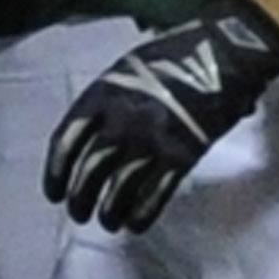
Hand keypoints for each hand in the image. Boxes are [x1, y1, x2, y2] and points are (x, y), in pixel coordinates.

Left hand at [44, 0, 278, 231]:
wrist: (225, 53)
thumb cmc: (175, 55)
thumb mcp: (127, 67)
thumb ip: (107, 101)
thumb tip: (94, 133)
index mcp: (102, 94)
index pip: (65, 141)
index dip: (56, 173)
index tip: (53, 194)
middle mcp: (121, 119)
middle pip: (90, 170)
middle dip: (81, 198)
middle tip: (79, 214)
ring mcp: (152, 139)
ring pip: (120, 188)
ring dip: (110, 211)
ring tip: (107, 223)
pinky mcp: (182, 155)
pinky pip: (156, 194)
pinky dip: (142, 213)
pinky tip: (136, 225)